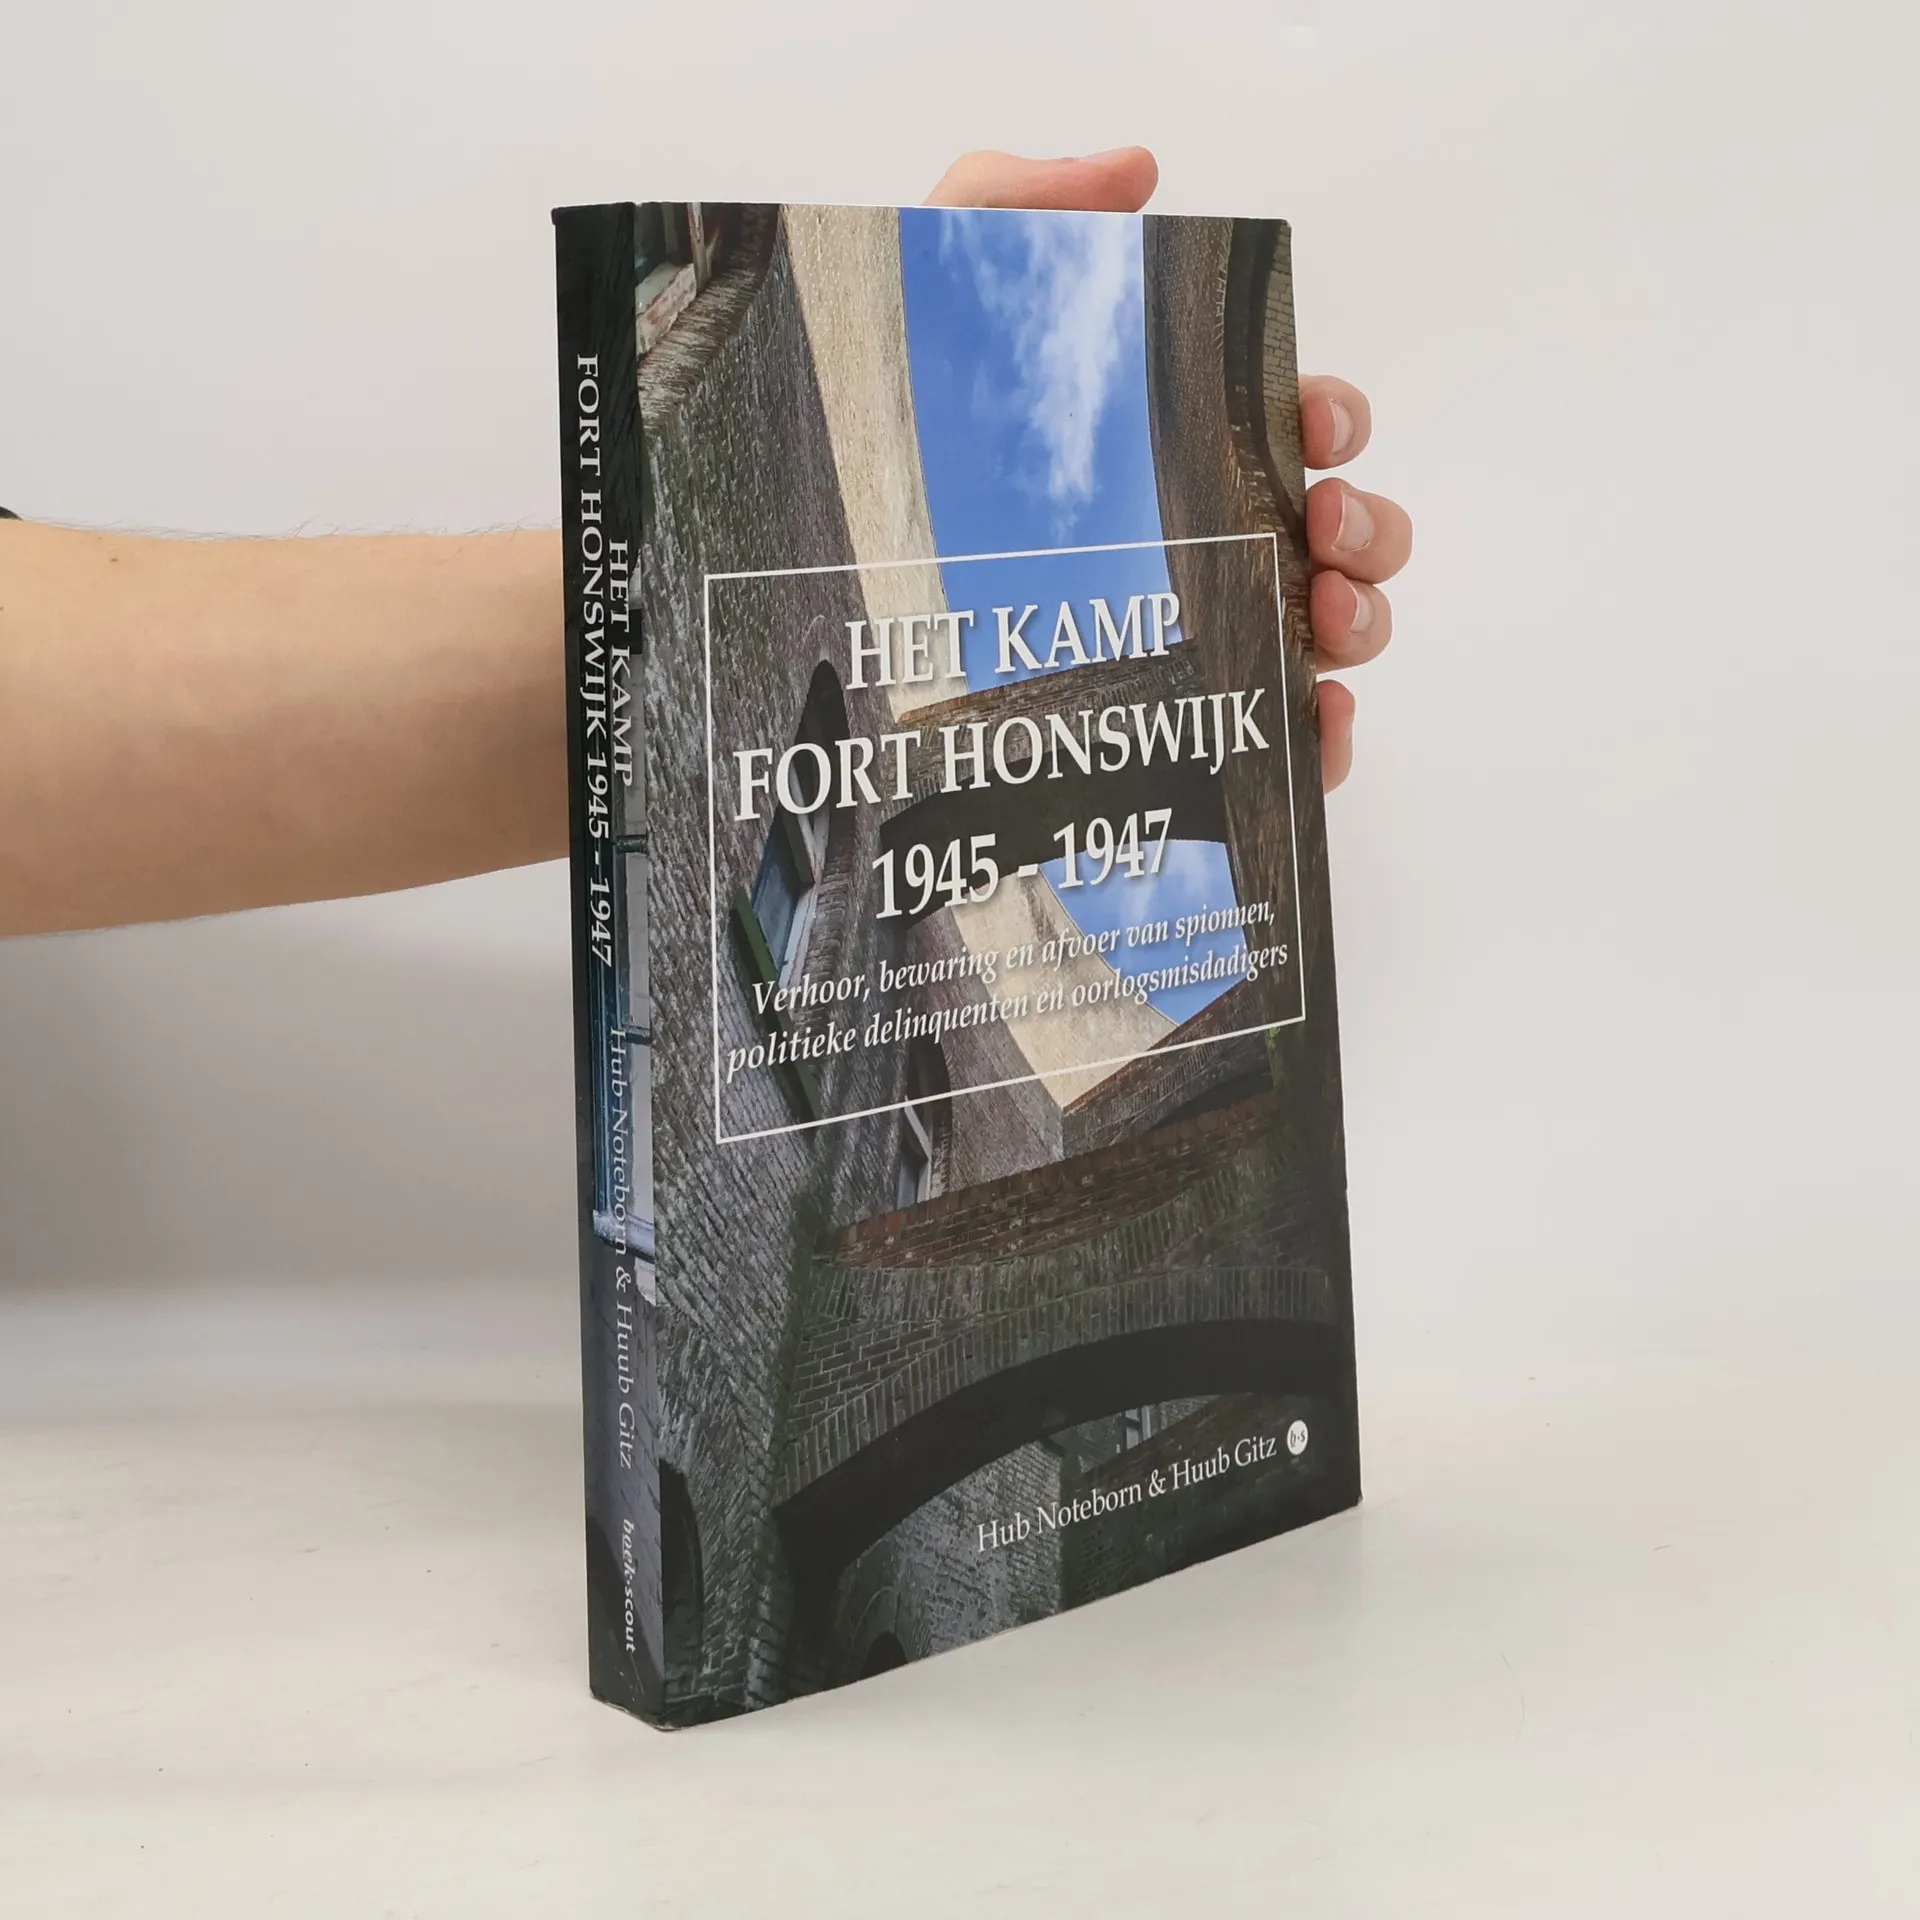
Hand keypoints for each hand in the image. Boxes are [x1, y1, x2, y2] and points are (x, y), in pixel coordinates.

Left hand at [927, 148, 1408, 791]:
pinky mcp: (1163, 732)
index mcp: (1169, 447)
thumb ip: (1016, 205)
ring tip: (1322, 614)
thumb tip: (1136, 172)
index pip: (1293, 426)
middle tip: (1320, 520)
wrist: (793, 585)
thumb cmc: (869, 442)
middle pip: (1336, 532)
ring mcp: (1187, 639)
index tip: (1313, 421)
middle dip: (1367, 524)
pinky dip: (1321, 736)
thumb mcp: (925, 294)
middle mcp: (1192, 543)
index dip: (1333, 417)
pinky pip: (1273, 746)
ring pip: (1328, 634)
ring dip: (1361, 620)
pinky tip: (1313, 716)